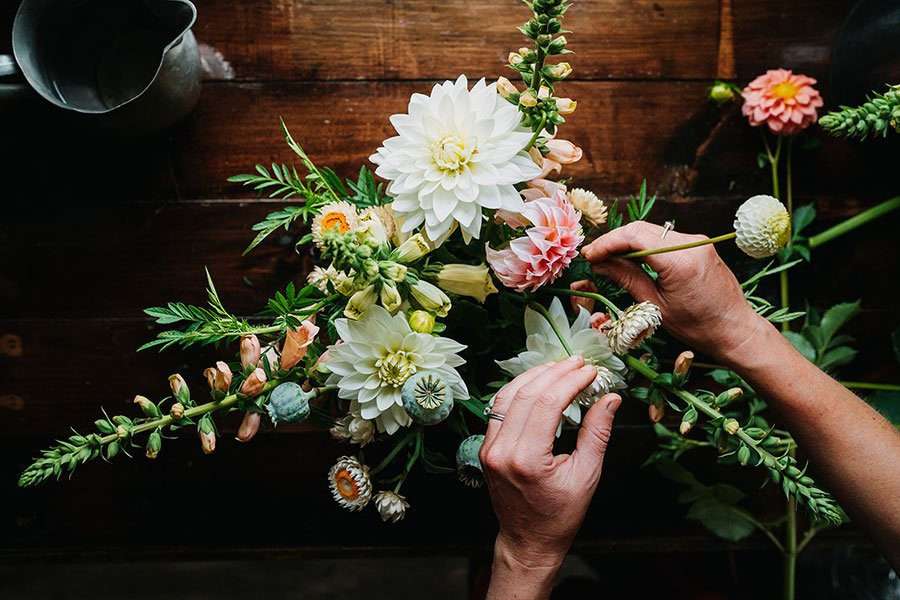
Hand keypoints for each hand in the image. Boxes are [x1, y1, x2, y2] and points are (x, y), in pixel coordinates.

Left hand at [480, 357, 621, 598]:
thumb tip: (611, 397)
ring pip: (507, 396)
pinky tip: (536, 382)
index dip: (569, 381)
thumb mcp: (586, 475)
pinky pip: (499, 409)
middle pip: (526, 395)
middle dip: (554, 373)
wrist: (528, 541)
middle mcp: (502, 450)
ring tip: (559, 366)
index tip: (589, 371)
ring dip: (534, 376)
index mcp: (527, 460)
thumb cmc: (560, 515)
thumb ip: (597, 433)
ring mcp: (489, 448)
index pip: (546, 404)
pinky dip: (518, 391)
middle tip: (577, 362)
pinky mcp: (486, 447)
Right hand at [581, 221, 769, 363]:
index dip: (607, 243)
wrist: (735, 329)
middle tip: (594, 257)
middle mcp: (690, 244)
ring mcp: (697, 242)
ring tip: (608, 259)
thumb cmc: (698, 326)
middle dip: (614, 241)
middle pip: (640, 229)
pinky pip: (664, 238)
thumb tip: (600, 264)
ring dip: (627, 242)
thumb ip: (627, 279)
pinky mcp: (699, 246)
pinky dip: (644, 245)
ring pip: (651, 231)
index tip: (589, 255)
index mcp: (679, 261)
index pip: (634, 237)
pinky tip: (631, 258)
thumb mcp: (656, 306)